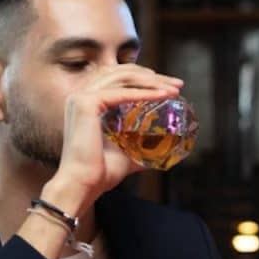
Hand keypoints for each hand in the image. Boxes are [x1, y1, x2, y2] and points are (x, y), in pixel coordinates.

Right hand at [42, 64, 182, 216]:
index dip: (145, 79)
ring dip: (152, 81)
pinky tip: (163, 96)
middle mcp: (82, 95)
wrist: (85, 185)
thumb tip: (164, 148)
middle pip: (123, 73)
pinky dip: (144, 93)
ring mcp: (81, 97)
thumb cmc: (102, 173)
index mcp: (89, 103)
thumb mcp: (127, 152)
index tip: (169, 86)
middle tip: (177, 85)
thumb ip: (140, 144)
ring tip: (174, 89)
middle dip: (153, 76)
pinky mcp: (85, 103)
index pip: (119, 80)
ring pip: (123, 77)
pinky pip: (121, 93)